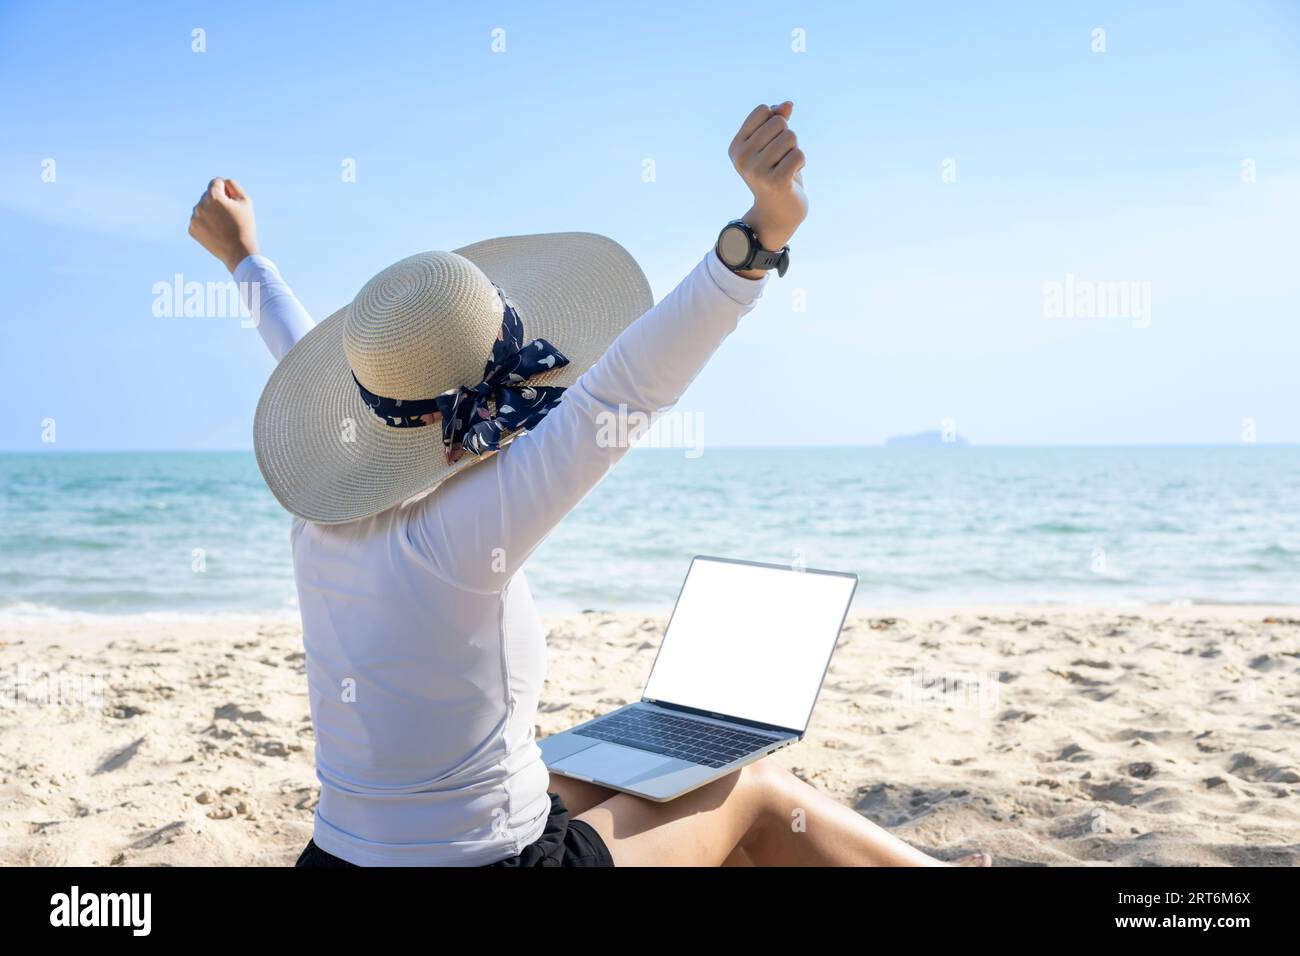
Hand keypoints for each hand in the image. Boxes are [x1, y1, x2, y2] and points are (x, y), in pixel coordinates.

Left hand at [188, 177, 259, 272]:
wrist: (238, 252)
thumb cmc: (244, 226)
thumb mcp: (246, 201)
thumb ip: (233, 185)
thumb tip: (222, 182)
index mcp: (213, 196)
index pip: (216, 182)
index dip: (227, 191)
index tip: (233, 203)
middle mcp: (200, 205)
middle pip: (208, 195)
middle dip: (218, 202)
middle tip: (230, 217)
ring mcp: (194, 218)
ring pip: (203, 208)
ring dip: (211, 213)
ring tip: (223, 226)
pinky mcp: (192, 229)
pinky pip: (199, 220)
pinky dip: (206, 224)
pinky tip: (216, 232)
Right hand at [728, 101, 806, 261]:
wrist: (777, 212)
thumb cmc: (775, 173)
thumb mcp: (772, 144)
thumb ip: (777, 120)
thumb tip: (788, 105)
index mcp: (737, 146)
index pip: (763, 110)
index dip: (775, 122)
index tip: (770, 143)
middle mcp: (742, 158)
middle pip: (779, 123)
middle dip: (786, 138)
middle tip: (780, 159)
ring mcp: (757, 171)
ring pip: (791, 137)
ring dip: (794, 151)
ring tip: (785, 167)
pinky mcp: (776, 182)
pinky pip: (799, 154)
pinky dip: (800, 163)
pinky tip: (791, 176)